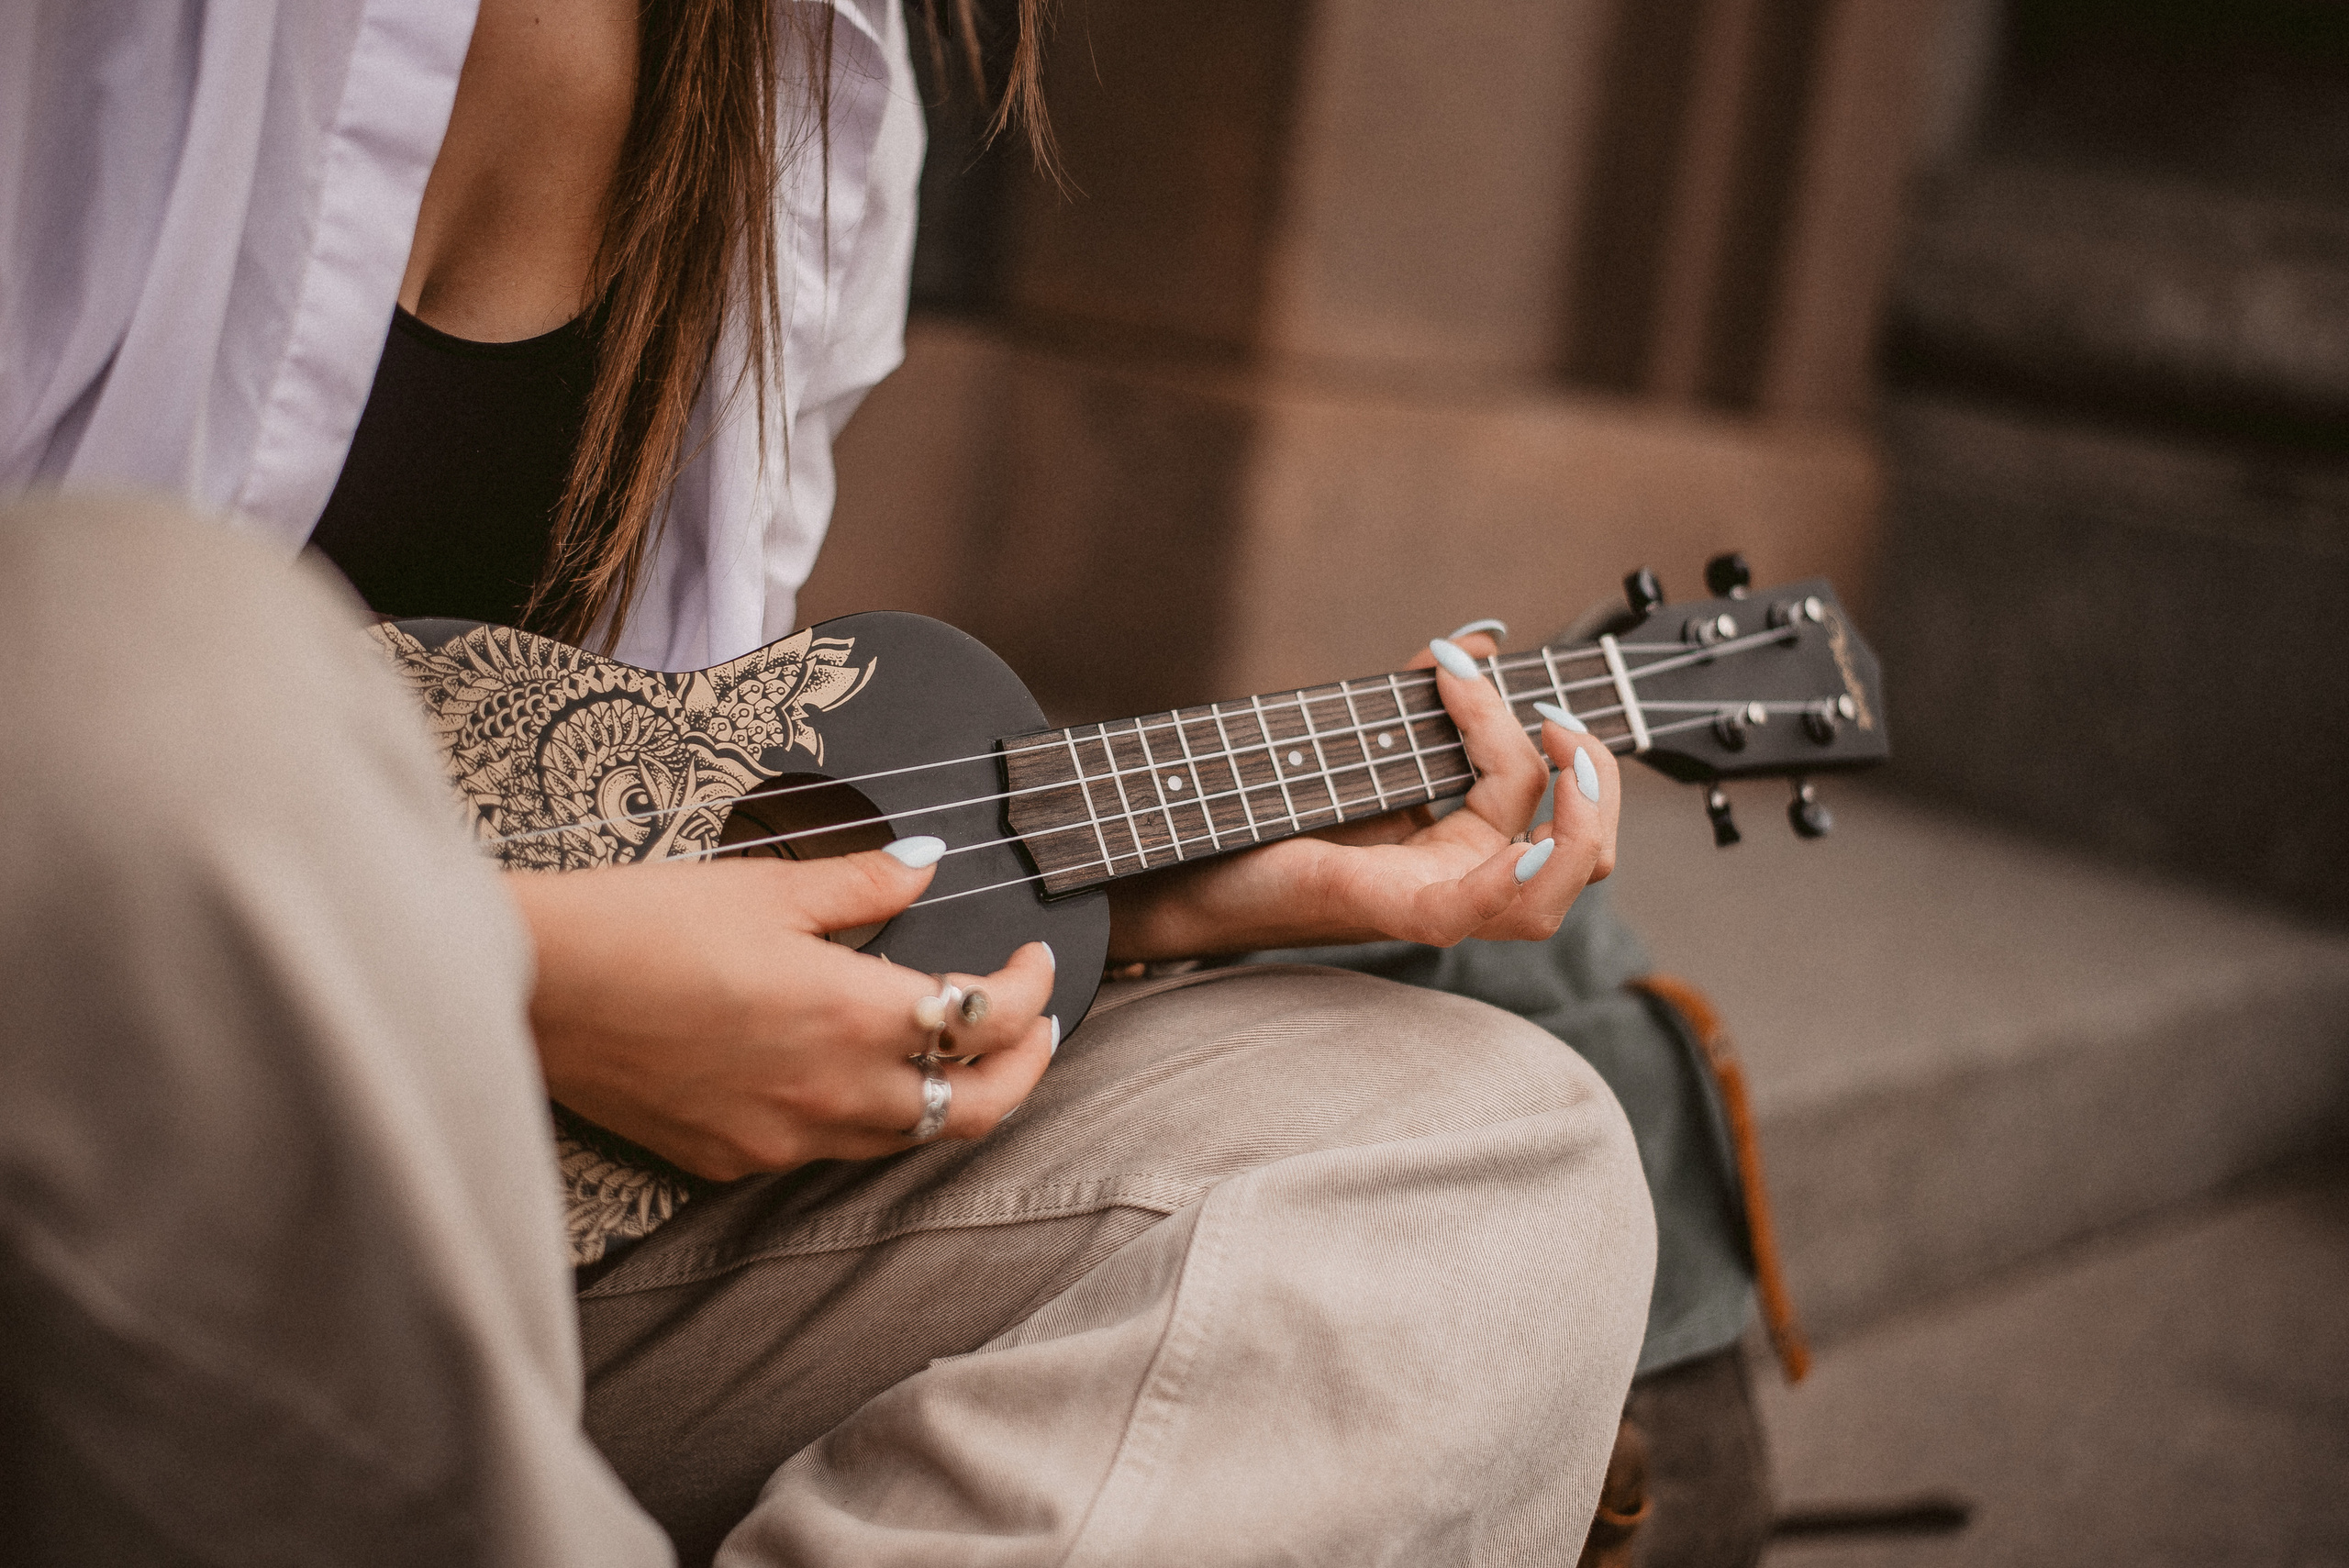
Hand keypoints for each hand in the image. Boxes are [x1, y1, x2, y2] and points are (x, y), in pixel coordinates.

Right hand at [505, 848, 1057, 1179]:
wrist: (534, 987)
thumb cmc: (643, 923)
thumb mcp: (766, 884)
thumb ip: (864, 883)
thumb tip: (928, 865)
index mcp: (853, 1016)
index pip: (987, 1021)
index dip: (1031, 991)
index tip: (1034, 960)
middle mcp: (832, 1093)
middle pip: (974, 1110)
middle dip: (1024, 1069)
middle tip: (1040, 1027)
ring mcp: (781, 1138)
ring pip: (905, 1138)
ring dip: (951, 1098)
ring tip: (963, 1053)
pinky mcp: (732, 1159)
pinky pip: (829, 1149)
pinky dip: (869, 1116)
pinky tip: (860, 1075)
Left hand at [1106, 627, 1620, 959]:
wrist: (1171, 868)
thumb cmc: (1252, 817)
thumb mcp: (1354, 742)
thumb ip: (1418, 700)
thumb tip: (1478, 642)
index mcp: (1455, 851)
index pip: (1539, 797)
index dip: (1536, 729)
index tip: (1469, 660)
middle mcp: (1456, 883)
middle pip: (1581, 854)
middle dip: (1595, 779)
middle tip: (1559, 719)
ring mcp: (1431, 904)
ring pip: (1555, 887)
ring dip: (1579, 814)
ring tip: (1555, 744)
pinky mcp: (1394, 910)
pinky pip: (1488, 908)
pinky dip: (1526, 872)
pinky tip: (1530, 837)